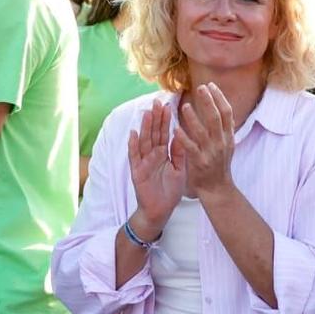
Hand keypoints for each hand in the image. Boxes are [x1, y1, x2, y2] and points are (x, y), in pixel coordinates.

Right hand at [127, 99, 184, 233]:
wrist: (160, 211)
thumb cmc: (169, 191)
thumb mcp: (179, 171)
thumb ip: (179, 154)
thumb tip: (181, 135)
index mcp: (163, 154)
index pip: (164, 133)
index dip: (165, 120)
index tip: (168, 105)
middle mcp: (152, 155)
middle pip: (153, 133)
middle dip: (155, 118)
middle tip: (157, 102)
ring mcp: (143, 162)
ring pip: (144, 141)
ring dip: (145, 127)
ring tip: (147, 113)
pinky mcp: (137, 171)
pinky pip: (135, 156)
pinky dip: (133, 145)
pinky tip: (133, 133)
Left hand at [174, 85, 237, 200]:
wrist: (218, 188)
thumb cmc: (219, 164)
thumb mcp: (227, 144)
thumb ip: (224, 128)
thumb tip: (222, 106)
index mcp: (228, 136)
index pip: (227, 113)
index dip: (219, 98)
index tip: (211, 85)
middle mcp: (222, 142)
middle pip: (216, 118)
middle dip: (209, 102)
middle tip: (200, 87)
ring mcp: (212, 152)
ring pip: (203, 132)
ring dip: (194, 118)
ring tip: (184, 106)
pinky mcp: (200, 162)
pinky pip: (191, 147)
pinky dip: (183, 137)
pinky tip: (175, 128)